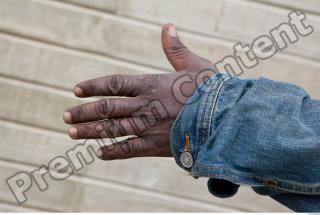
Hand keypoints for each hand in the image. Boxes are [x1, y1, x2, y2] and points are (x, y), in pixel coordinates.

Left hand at [63, 24, 214, 159]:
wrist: (224, 118)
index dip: (93, 87)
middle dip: (85, 112)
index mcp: (151, 84)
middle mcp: (145, 105)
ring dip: (91, 131)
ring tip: (72, 132)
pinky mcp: (156, 145)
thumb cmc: (211, 90)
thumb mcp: (194, 64)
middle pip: (107, 108)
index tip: (77, 91)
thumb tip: (168, 26)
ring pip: (113, 129)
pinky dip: (114, 152)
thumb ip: (175, 48)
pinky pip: (130, 150)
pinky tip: (100, 153)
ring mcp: (148, 127)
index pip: (114, 84)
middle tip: (66, 115)